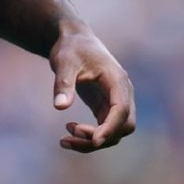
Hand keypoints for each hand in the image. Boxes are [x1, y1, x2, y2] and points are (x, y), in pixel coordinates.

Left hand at [49, 29, 135, 152]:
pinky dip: (89, 137)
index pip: (122, 110)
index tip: (94, 141)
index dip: (110, 127)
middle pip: (123, 126)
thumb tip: (59, 106)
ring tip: (64, 140)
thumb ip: (63, 84)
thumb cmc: (71, 49)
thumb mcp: (64, 62)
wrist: (74, 41)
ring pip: (115, 132)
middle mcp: (122, 93)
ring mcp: (116, 102)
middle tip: (70, 134)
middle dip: (101, 137)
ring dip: (92, 141)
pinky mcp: (105, 108)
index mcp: (118, 80)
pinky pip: (103, 129)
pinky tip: (68, 133)